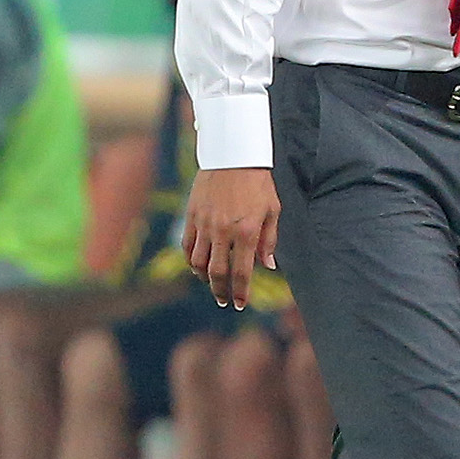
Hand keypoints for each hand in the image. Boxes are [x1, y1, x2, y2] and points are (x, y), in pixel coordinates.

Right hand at [182, 167, 280, 309]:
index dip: (240, 293)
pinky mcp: (192, 215)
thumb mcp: (272, 210)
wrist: (233, 155)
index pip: (241, 273)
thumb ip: (269, 241)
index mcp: (246, 233)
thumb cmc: (258, 183)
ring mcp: (204, 224)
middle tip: (223, 301)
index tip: (240, 303)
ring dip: (204, 278)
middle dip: (220, 292)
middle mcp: (223, 232)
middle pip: (217, 273)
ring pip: (197, 262)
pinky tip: (197, 265)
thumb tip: (268, 266)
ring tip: (211, 283)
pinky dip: (190, 260)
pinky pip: (187, 245)